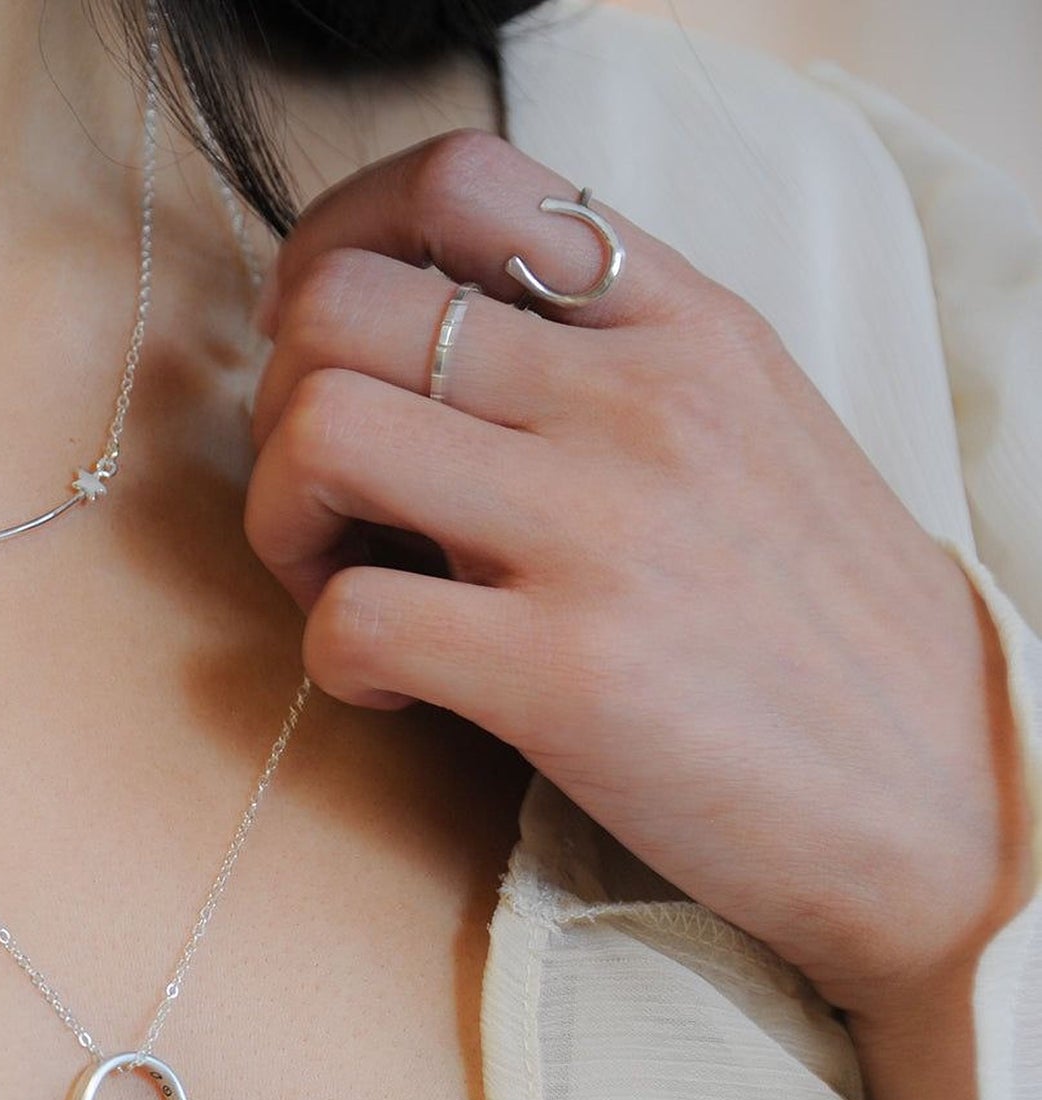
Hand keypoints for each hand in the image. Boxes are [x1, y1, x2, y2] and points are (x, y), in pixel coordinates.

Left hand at [244, 129, 1032, 1026]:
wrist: (940, 800)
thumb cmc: (813, 621)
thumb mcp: (744, 427)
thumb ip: (603, 357)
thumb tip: (421, 331)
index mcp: (679, 326)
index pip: (461, 181)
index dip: (338, 246)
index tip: (324, 341)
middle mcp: (636, 401)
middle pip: (341, 306)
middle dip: (277, 403)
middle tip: (324, 496)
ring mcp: (599, 530)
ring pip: (319, 431)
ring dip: (282, 519)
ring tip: (342, 583)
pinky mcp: (565, 672)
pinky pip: (351, 617)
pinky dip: (330, 657)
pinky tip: (392, 686)